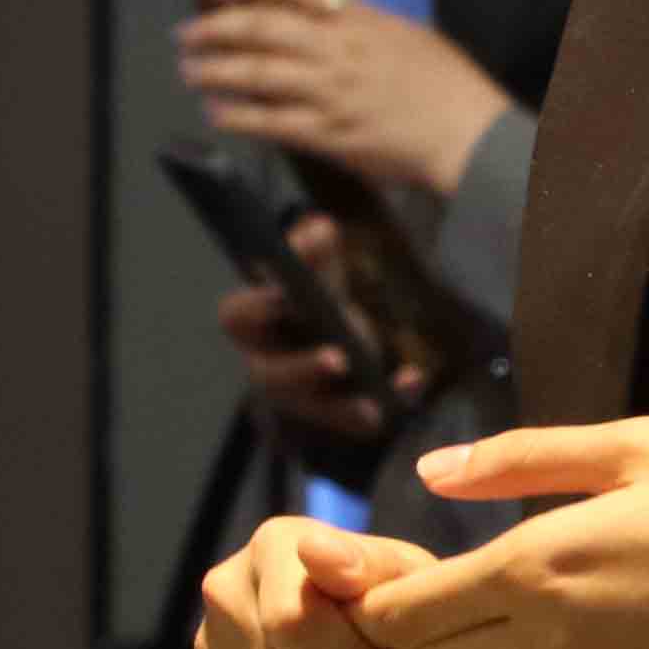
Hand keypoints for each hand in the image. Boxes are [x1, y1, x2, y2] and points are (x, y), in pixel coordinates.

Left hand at [179, 0, 518, 202]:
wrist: (468, 131)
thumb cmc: (444, 83)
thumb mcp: (400, 31)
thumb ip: (354, 21)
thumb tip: (315, 12)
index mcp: (356, 17)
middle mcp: (338, 49)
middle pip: (259, 27)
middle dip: (213, 28)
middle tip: (185, 33)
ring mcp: (331, 92)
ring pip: (255, 74)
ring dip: (214, 70)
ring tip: (190, 70)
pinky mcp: (330, 134)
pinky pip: (270, 122)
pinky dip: (237, 116)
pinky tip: (217, 112)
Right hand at [215, 217, 429, 445]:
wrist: (332, 336)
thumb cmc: (313, 295)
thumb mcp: (314, 266)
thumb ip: (315, 247)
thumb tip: (321, 231)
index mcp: (253, 323)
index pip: (236, 317)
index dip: (255, 308)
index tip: (283, 297)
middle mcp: (268, 365)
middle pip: (274, 376)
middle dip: (304, 369)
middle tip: (338, 359)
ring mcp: (302, 397)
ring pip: (315, 410)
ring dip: (343, 409)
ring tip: (373, 408)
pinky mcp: (339, 413)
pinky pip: (360, 417)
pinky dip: (391, 400)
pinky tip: (412, 380)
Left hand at [351, 422, 648, 648]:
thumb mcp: (635, 445)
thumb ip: (522, 458)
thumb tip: (432, 472)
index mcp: (540, 567)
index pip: (406, 611)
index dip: (364, 600)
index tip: (354, 571)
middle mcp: (548, 637)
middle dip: (382, 640)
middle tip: (378, 595)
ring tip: (429, 614)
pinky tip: (497, 631)